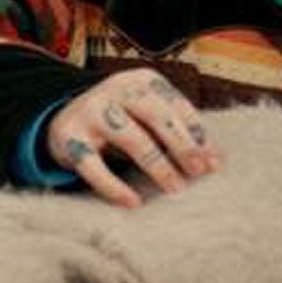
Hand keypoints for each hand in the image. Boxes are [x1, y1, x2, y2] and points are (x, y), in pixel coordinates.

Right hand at [45, 69, 220, 207]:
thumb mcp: (149, 117)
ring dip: (157, 165)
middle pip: (157, 115)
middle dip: (182, 145)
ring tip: (175, 189)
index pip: (176, 105)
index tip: (213, 163)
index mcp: (142, 80)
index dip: (197, 135)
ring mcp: (90, 110)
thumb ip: (181, 132)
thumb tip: (216, 161)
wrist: (65, 120)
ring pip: (131, 137)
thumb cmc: (123, 120)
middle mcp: (116, 89)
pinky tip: (134, 202)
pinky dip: (114, 186)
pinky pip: (93, 165)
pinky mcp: (68, 136)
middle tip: (199, 172)